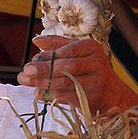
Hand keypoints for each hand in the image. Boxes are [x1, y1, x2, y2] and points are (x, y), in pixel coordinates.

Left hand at [17, 35, 137, 114]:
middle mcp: (96, 63)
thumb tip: (35, 40)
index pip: (68, 50)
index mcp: (91, 47)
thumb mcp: (77, 52)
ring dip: (45, 84)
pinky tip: (40, 94)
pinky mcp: (92, 98)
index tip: (31, 61)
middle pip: (66, 66)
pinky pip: (69, 97)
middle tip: (25, 73)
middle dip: (43, 70)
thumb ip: (57, 44)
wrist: (111, 93)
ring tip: (29, 85)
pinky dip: (52, 96)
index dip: (48, 56)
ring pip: (67, 82)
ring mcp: (96, 81)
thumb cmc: (90, 69)